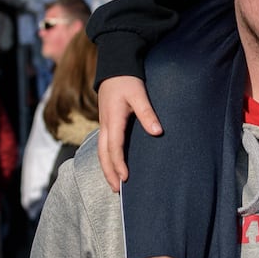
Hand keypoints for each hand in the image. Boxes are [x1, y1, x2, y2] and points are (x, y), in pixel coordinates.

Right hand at [97, 76, 161, 190]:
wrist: (114, 66)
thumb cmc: (128, 80)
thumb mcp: (139, 94)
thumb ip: (147, 113)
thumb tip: (158, 132)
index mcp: (113, 120)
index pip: (114, 147)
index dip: (118, 164)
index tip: (125, 178)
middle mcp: (105, 125)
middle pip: (103, 154)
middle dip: (109, 173)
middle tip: (117, 191)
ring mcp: (103, 124)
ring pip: (100, 151)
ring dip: (106, 168)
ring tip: (114, 184)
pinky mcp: (106, 122)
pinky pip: (103, 145)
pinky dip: (106, 159)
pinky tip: (113, 166)